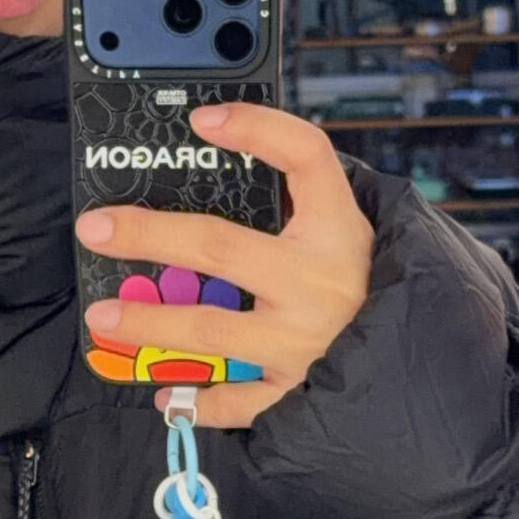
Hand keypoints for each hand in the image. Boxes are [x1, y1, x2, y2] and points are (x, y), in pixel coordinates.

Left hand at [78, 101, 374, 429]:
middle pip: (219, 247)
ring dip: (149, 323)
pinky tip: (163, 392)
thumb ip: (300, 208)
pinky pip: (234, 400)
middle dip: (149, 235)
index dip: (256, 130)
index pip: (305, 157)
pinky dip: (195, 400)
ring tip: (105, 316)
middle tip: (96, 228)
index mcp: (339, 231)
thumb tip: (222, 166)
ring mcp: (305, 341)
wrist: (421, 372)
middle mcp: (319, 282)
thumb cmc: (371, 293)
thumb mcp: (350, 238)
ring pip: (209, 328)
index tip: (202, 118)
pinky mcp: (296, 392)